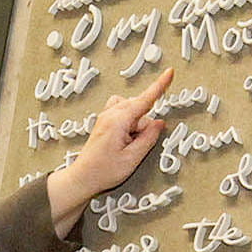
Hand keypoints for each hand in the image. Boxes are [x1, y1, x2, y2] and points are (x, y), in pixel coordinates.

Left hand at [44, 69, 174, 235]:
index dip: (160, 86)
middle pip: (139, 108)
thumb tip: (159, 123)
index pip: (145, 99)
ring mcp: (105, 116)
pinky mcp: (104, 121)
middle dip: (144, 124)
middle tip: (135, 146)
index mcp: (118, 120)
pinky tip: (124, 140)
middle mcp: (110, 114)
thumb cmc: (103, 171)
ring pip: (132, 110)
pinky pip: (123, 114)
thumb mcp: (132, 158)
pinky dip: (129, 124)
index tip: (170, 72)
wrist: (82, 178)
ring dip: (136, 124)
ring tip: (128, 145)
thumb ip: (148, 138)